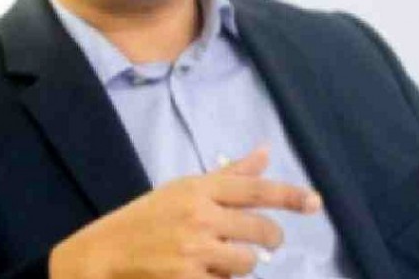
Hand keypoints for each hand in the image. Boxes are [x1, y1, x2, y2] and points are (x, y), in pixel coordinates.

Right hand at [48, 146, 321, 278]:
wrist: (103, 255)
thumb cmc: (146, 218)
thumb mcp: (184, 188)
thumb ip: (229, 175)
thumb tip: (265, 152)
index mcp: (199, 188)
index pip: (256, 190)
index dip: (290, 196)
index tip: (315, 203)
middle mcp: (200, 216)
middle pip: (261, 230)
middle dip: (270, 238)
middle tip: (266, 240)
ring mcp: (194, 251)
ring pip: (248, 262)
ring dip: (241, 263)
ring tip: (219, 257)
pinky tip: (201, 271)